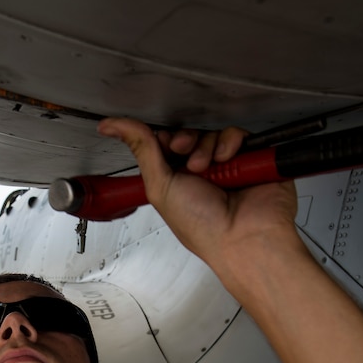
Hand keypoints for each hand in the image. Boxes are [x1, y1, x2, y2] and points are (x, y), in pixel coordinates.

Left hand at [97, 119, 301, 289]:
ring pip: (211, 134)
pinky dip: (230, 142)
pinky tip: (228, 159)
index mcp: (177, 183)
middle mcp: (202, 174)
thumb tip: (112, 126)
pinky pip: (236, 134)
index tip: (165, 147)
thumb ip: (141, 150)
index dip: (164, 142)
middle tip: (184, 155)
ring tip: (208, 167)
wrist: (243, 236)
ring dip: (206, 146)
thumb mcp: (160, 187)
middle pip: (188, 136)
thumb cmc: (203, 227)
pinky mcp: (250, 158)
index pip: (166, 146)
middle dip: (184, 142)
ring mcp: (226, 166)